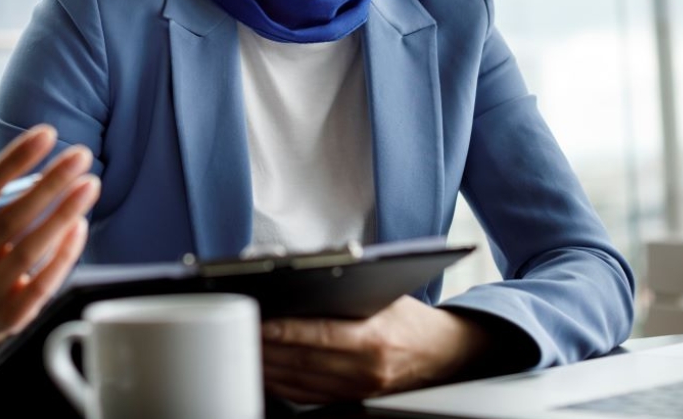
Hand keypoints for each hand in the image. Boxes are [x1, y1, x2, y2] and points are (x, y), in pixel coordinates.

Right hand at [0, 124, 99, 349]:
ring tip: (89, 184)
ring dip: (62, 214)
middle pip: (10, 219)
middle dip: (49, 184)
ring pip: (30, 250)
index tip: (46, 133)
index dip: (13, 161)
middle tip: (81, 154)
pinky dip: (63, 254)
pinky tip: (80, 225)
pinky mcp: (12, 315)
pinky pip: (43, 283)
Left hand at [261, 296, 493, 403]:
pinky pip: (308, 395)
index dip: (286, 330)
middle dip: (267, 346)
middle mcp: (366, 369)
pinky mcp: (352, 400)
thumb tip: (303, 282)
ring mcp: (359, 389)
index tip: (260, 321)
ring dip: (268, 366)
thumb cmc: (410, 320)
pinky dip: (282, 384)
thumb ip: (349, 291)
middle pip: (304, 360)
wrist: (443, 354)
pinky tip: (265, 371)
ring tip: (243, 349)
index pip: (321, 335)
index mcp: (375, 339)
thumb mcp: (386, 297)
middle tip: (239, 331)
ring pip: (301, 381)